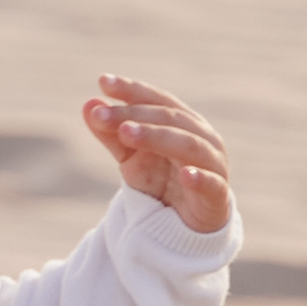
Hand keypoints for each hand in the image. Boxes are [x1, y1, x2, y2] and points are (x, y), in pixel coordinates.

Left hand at [83, 73, 230, 235]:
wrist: (183, 223)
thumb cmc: (159, 181)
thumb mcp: (129, 156)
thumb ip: (111, 132)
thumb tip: (88, 104)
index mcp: (182, 122)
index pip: (157, 100)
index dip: (132, 90)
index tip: (103, 81)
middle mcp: (202, 136)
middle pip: (169, 118)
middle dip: (133, 114)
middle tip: (101, 115)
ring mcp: (213, 165)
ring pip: (188, 145)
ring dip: (157, 137)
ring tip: (125, 134)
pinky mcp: (217, 196)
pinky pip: (212, 184)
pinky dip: (200, 178)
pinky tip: (186, 176)